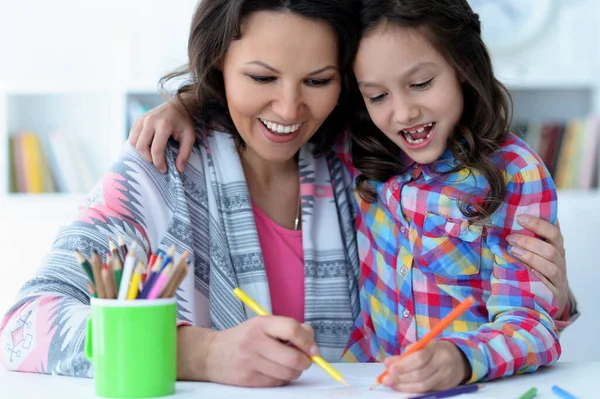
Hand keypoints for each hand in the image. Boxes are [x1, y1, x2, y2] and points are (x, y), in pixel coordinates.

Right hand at [128, 99, 194, 173]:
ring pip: (133, 142)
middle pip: (141, 146)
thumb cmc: (184, 123)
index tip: (163, 170)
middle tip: (157, 163)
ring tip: (151, 155)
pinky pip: (132, 136)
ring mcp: (142, 119)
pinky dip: (137, 144)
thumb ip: (185, 153)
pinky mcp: (138, 119)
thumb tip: (179, 170)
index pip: (156, 149)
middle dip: (148, 159)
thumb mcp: (189, 137)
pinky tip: (147, 147)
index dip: (158, 163)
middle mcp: (150, 121)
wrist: (178, 105)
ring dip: (141, 152)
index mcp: (164, 125)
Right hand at [177, 316, 317, 386]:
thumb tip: (312, 343)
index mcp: (261, 324)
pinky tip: (274, 371)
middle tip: (304, 361)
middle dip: (305, 362)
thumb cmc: (244, 337)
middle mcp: (255, 342)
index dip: (307, 342)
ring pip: (287, 373)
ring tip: (287, 365)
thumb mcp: (263, 324)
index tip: (314, 350)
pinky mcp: (248, 379)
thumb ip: (289, 329)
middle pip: (293, 358)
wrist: (212, 353)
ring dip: (294, 372)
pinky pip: (276, 383)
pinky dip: (281, 379)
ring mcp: (250, 362)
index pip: (292, 330)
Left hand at [382, 340, 469, 392]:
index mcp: (436, 348)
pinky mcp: (445, 387)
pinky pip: (427, 390)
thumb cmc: (434, 350)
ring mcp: (445, 376)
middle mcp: (442, 362)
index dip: (403, 365)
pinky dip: (412, 390)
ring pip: (423, 385)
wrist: (459, 358)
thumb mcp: (422, 346)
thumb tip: (387, 363)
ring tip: (392, 384)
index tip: (389, 368)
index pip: (419, 358)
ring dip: (404, 386)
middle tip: (386, 379)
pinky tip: (403, 388)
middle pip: (420, 374)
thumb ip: (405, 354)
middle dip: (401, 378)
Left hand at [507, 215, 568, 316]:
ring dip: (531, 257)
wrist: (551, 296)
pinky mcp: (555, 294)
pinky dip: (537, 278)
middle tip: (510, 238)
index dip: (538, 224)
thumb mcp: (538, 252)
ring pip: (551, 267)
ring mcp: (559, 279)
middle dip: (529, 242)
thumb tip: (510, 220)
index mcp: (556, 248)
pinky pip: (548, 286)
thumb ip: (530, 238)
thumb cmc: (539, 269)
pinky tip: (525, 272)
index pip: (554, 232)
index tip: (520, 218)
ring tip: (513, 251)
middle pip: (551, 250)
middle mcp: (560, 262)